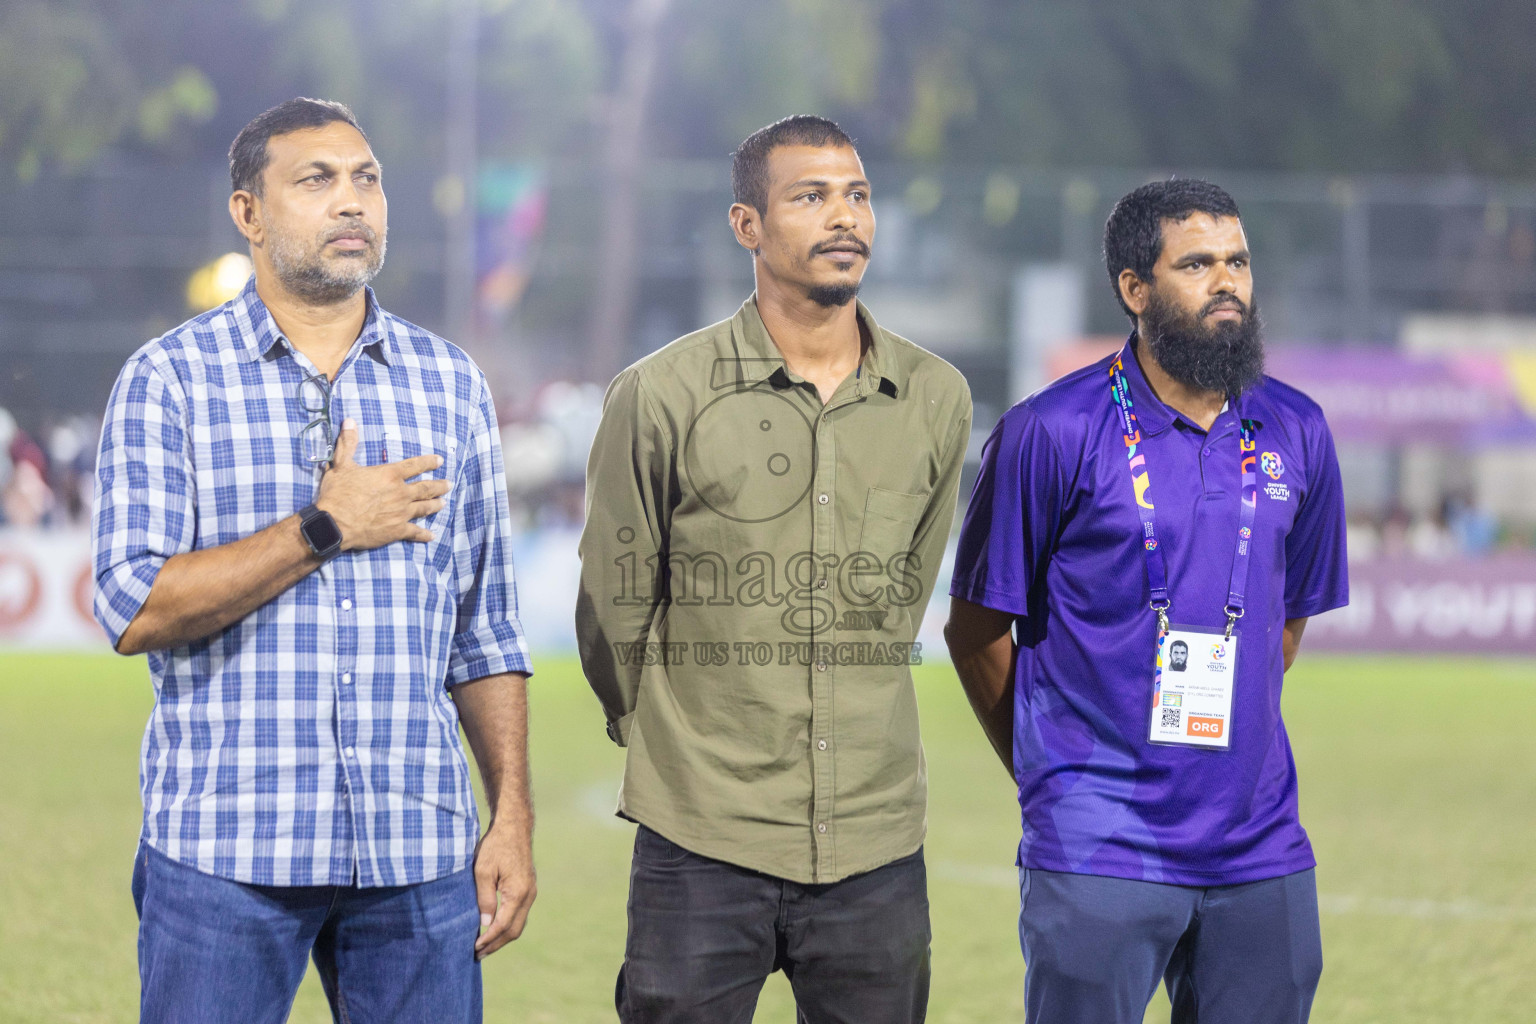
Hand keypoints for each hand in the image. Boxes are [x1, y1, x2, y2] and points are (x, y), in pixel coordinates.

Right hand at [314, 418, 450, 550]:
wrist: (334, 523)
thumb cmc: (337, 494)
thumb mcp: (341, 465)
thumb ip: (348, 443)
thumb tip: (349, 420)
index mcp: (390, 475)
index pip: (415, 465)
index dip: (429, 462)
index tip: (440, 460)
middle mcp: (401, 493)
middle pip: (426, 487)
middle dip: (439, 485)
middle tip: (449, 484)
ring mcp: (401, 513)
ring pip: (424, 507)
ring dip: (435, 505)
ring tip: (443, 503)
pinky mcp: (397, 530)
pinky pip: (415, 532)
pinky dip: (424, 534)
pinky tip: (431, 535)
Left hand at [472, 819, 535, 959]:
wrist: (514, 827)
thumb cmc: (495, 846)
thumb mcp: (482, 871)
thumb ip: (484, 899)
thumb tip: (485, 925)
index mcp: (518, 892)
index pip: (503, 925)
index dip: (488, 939)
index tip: (474, 948)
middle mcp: (529, 895)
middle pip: (515, 930)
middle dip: (496, 944)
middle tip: (478, 955)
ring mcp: (531, 892)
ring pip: (519, 924)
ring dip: (502, 937)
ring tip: (484, 946)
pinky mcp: (528, 888)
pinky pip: (520, 914)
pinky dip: (507, 925)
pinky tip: (494, 928)